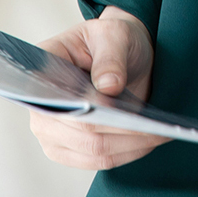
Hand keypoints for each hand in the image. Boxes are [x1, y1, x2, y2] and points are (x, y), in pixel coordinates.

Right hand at [32, 10, 155, 166]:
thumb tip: (108, 87)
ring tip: (157, 135)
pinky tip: (147, 142)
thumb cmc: (112, 41)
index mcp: (43, 65)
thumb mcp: (114, 35)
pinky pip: (98, 162)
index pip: (50, 92)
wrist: (122, 54)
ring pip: (92, 151)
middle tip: (152, 126)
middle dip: (119, 130)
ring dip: (127, 146)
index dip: (78, 105)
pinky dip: (125, 154)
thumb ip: (111, 56)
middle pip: (78, 128)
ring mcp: (51, 131)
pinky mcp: (68, 151)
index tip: (113, 108)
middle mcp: (40, 103)